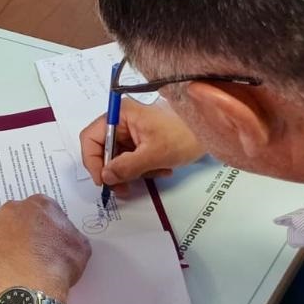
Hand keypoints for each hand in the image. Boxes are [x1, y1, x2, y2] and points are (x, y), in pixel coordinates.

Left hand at [0, 195, 91, 299]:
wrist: (31, 286)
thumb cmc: (57, 265)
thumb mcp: (80, 247)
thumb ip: (70, 235)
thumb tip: (65, 239)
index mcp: (40, 205)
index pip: (43, 210)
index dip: (46, 226)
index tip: (47, 238)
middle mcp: (14, 209)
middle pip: (19, 216)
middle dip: (23, 230)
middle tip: (31, 250)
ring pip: (0, 229)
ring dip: (6, 241)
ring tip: (16, 261)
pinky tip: (2, 267)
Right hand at [79, 100, 204, 197]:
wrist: (213, 130)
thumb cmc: (185, 135)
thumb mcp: (154, 154)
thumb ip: (126, 167)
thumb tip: (105, 177)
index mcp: (121, 114)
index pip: (90, 138)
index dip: (92, 161)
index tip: (103, 181)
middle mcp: (123, 120)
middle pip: (103, 150)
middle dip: (115, 171)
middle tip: (124, 188)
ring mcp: (133, 130)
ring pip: (118, 158)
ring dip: (133, 172)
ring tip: (155, 172)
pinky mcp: (142, 139)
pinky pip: (132, 159)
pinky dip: (143, 169)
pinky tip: (161, 168)